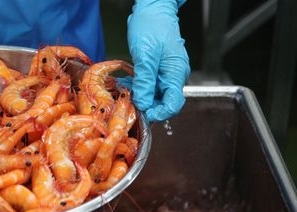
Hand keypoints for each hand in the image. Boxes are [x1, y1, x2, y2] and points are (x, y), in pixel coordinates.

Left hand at [127, 0, 189, 121]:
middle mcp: (173, 76)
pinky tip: (125, 86)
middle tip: (128, 104)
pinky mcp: (156, 70)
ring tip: (124, 94)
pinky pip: (148, 86)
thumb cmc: (152, 26)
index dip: (158, 113)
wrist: (153, 9)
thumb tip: (143, 103)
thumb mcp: (145, 55)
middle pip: (163, 103)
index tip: (142, 113)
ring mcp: (165, 73)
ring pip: (153, 96)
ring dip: (139, 98)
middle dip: (146, 107)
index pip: (173, 105)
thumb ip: (145, 80)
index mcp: (176, 74)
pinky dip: (137, 88)